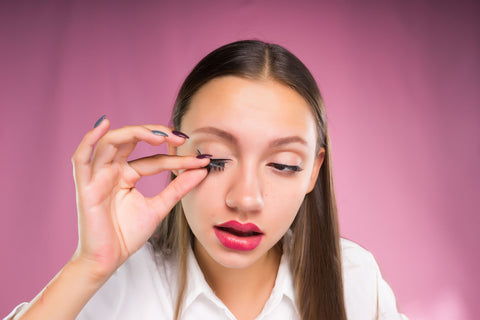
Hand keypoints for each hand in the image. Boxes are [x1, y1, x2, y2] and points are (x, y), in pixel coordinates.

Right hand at [71, 117, 207, 278]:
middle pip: (131, 140)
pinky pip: (81, 158)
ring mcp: (97, 176)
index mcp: (127, 174)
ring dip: (135, 133)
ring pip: (111, 142)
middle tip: (181, 138)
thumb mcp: (159, 207)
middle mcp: (112, 170)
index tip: (202, 160)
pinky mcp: (85, 186)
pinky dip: (89, 140)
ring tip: (159, 135)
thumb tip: (201, 170)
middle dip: (156, 134)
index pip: (154, 159)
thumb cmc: (127, 235)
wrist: (109, 260)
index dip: (178, 158)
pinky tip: (104, 125)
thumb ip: (178, 188)